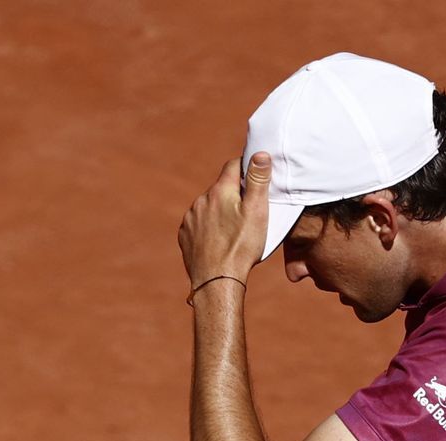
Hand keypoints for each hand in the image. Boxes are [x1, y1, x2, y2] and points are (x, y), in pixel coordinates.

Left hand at [178, 152, 271, 288]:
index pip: (233, 166)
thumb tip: (260, 154)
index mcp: (220, 191)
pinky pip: (198, 224)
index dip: (245, 168)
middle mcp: (202, 200)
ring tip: (233, 231)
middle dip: (233, 194)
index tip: (255, 177)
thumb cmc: (241, 247)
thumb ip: (258, 180)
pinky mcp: (185, 234)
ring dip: (219, 211)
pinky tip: (219, 241)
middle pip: (221, 188)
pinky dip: (208, 227)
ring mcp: (191, 218)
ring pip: (208, 206)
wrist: (217, 281)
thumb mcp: (257, 212)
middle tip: (248, 212)